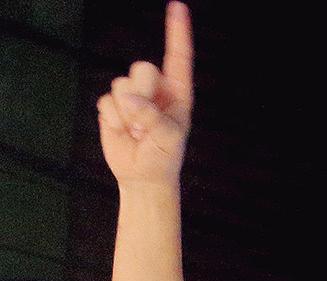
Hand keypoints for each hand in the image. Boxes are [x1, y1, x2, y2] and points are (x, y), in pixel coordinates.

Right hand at [96, 1, 193, 186]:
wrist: (143, 175)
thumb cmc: (164, 155)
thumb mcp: (168, 138)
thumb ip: (152, 116)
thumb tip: (129, 100)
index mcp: (178, 92)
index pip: (178, 57)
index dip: (177, 32)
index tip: (178, 7)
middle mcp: (155, 89)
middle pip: (142, 68)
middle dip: (143, 93)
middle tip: (147, 122)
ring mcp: (132, 95)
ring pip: (121, 84)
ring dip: (128, 113)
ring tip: (137, 131)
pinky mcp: (112, 105)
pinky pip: (106, 101)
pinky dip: (114, 120)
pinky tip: (123, 132)